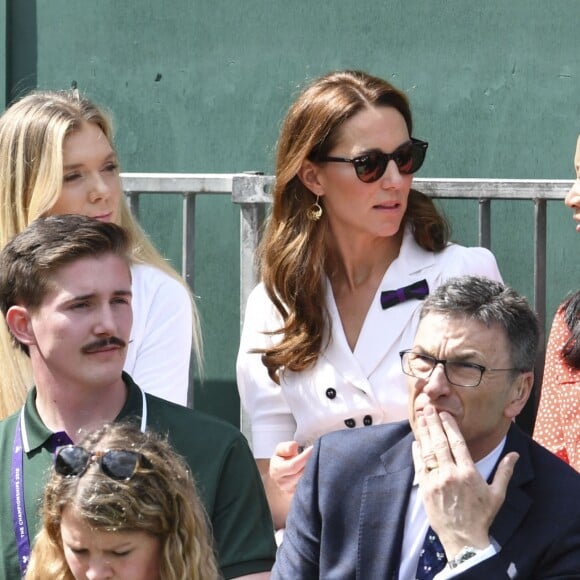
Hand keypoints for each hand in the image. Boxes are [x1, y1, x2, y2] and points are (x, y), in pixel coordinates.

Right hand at [270, 441, 312, 492]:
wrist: (281, 473)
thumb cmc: (282, 459)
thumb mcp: (281, 449)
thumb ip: (286, 447)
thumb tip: (294, 446)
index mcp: (276, 471)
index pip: (293, 466)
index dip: (304, 457)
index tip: (313, 448)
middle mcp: (282, 484)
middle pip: (301, 474)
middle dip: (310, 463)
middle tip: (317, 453)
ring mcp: (290, 491)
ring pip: (306, 481)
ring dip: (313, 471)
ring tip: (316, 461)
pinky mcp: (298, 496)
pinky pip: (308, 487)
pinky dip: (313, 478)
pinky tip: (315, 471)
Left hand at [412, 405, 517, 558]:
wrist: (463, 538)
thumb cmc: (482, 515)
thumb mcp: (497, 494)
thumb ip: (505, 471)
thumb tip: (515, 454)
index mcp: (469, 473)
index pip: (457, 443)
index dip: (450, 426)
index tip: (445, 414)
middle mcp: (451, 474)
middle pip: (440, 442)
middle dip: (433, 423)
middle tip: (428, 408)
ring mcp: (436, 481)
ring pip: (428, 451)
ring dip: (423, 433)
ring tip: (420, 418)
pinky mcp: (425, 488)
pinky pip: (419, 465)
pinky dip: (417, 452)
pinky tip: (416, 441)